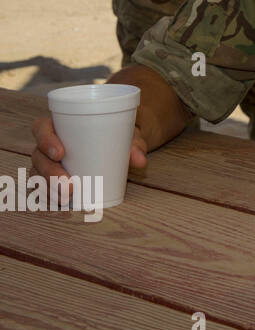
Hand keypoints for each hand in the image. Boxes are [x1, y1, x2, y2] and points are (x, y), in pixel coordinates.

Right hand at [31, 115, 147, 203]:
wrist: (119, 144)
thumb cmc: (117, 134)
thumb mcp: (127, 134)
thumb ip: (134, 144)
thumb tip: (141, 160)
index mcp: (61, 125)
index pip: (41, 127)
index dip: (45, 139)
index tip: (60, 153)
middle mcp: (49, 144)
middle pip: (38, 156)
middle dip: (49, 172)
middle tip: (68, 184)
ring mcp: (48, 162)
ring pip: (38, 174)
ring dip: (48, 188)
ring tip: (66, 197)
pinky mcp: (53, 177)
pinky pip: (43, 188)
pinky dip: (49, 196)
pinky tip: (58, 204)